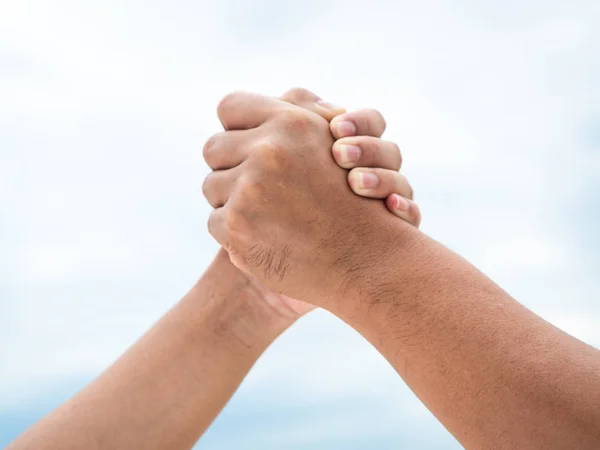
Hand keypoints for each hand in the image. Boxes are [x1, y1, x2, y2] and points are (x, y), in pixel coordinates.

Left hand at [202, 91, 414, 305]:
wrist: (365, 261)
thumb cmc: (354, 201)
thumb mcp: (339, 142)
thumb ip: (303, 112)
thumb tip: (271, 99)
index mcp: (292, 123)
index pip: (231, 107)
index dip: (237, 128)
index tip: (248, 145)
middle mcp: (269, 152)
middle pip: (214, 147)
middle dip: (231, 165)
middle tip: (255, 184)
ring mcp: (250, 190)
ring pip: (212, 186)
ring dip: (231, 199)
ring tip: (265, 213)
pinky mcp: (238, 226)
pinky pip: (215, 221)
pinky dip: (235, 231)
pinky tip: (265, 237)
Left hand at [279, 88, 420, 226]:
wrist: (280, 255)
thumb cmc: (275, 207)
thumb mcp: (277, 162)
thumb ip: (291, 123)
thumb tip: (315, 104)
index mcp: (354, 153)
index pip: (370, 124)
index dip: (359, 122)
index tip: (335, 128)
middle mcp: (375, 175)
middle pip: (389, 152)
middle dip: (367, 149)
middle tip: (340, 154)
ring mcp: (385, 205)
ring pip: (402, 183)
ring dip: (383, 178)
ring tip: (356, 182)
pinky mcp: (394, 236)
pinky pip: (411, 217)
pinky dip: (406, 209)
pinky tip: (390, 206)